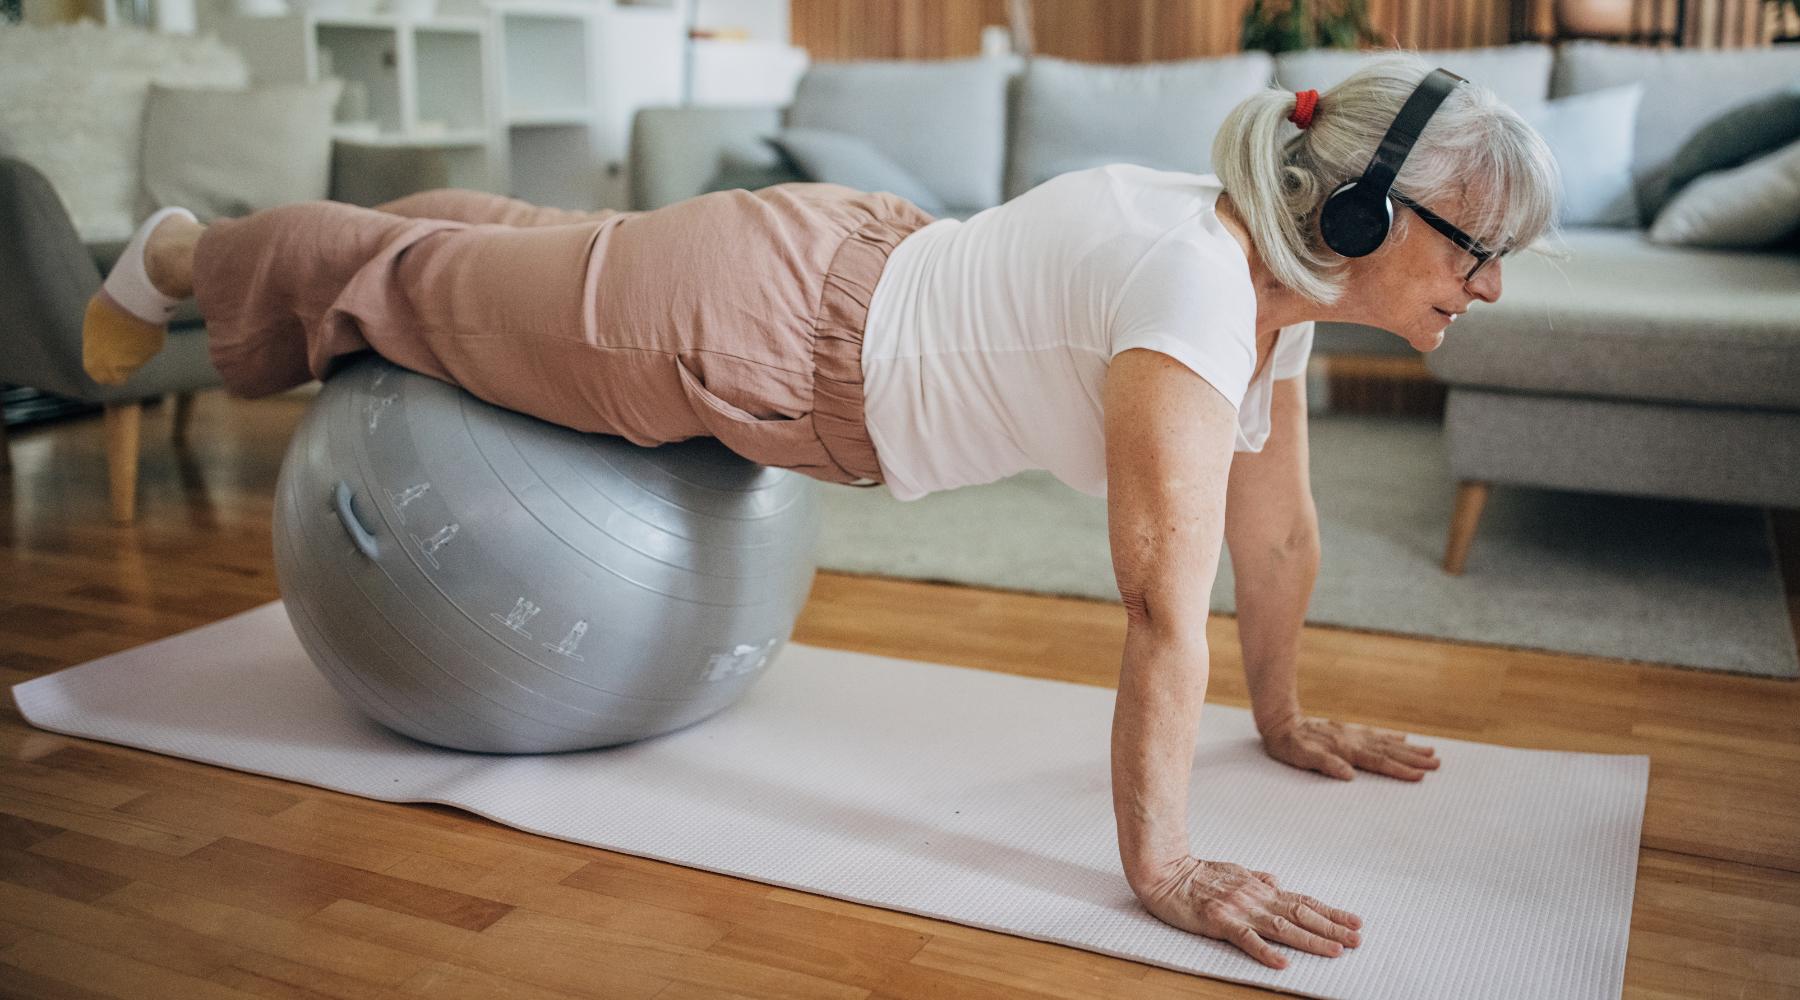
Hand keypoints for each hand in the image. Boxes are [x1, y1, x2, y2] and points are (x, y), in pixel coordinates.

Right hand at [1131, 855, 1361, 968]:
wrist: (1164, 872)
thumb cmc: (1197, 874)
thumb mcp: (1234, 871)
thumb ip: (1258, 879)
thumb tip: (1279, 882)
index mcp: (1260, 888)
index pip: (1303, 901)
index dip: (1330, 913)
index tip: (1355, 922)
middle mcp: (1256, 898)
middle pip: (1300, 914)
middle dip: (1331, 928)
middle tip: (1358, 940)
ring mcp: (1239, 909)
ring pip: (1282, 927)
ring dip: (1311, 940)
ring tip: (1336, 951)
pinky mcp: (1219, 921)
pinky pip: (1246, 939)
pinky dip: (1265, 951)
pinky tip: (1283, 963)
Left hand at [1260, 714, 1439, 781]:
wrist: (1280, 722)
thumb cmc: (1289, 745)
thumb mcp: (1300, 756)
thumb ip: (1324, 764)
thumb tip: (1348, 774)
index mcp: (1345, 749)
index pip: (1378, 761)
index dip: (1400, 770)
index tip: (1420, 777)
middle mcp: (1353, 740)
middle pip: (1389, 751)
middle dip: (1414, 759)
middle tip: (1438, 764)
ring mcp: (1352, 735)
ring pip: (1387, 742)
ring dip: (1409, 749)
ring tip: (1431, 752)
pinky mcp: (1348, 732)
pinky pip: (1376, 735)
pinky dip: (1392, 737)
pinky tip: (1403, 737)